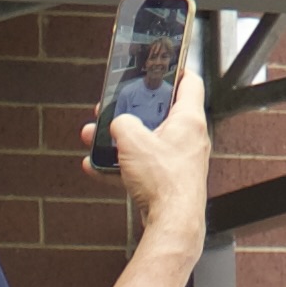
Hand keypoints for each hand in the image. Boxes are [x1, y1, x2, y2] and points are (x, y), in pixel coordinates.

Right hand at [86, 50, 211, 247]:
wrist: (172, 222)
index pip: (189, 81)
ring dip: (121, 139)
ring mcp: (180, 158)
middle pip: (160, 113)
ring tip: (96, 138)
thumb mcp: (133, 141)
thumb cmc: (164, 181)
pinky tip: (97, 167)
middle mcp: (189, 136)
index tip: (161, 64)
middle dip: (132, 111)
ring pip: (147, 141)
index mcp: (189, 118)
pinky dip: (121, 165)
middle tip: (113, 108)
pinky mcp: (169, 179)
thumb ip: (122, 123)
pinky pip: (142, 166)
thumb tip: (118, 124)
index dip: (175, 69)